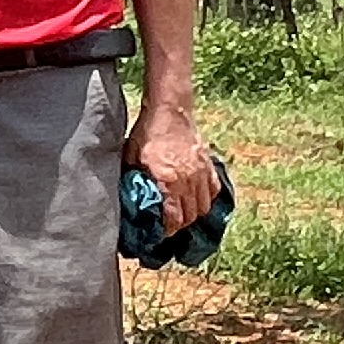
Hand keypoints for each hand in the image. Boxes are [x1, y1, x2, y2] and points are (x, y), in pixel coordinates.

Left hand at [128, 105, 218, 232]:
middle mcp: (187, 181)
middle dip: (178, 225)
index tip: (159, 233)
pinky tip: (196, 198)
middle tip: (168, 225)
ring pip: (203, 207)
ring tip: (182, 213)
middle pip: (189, 217)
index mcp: (167, 182)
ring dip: (193, 214)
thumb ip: (135, 182)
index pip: (173, 220)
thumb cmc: (147, 134)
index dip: (166, 231)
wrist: (170, 110)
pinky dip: (206, 199)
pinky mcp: (208, 165)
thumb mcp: (132, 159)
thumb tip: (130, 202)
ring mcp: (201, 174)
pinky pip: (213, 191)